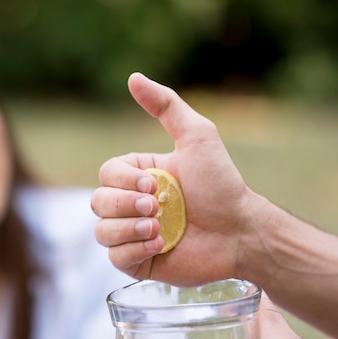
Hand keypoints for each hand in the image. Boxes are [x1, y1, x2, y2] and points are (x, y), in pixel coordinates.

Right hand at [91, 72, 260, 284]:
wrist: (240, 232)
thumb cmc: (221, 185)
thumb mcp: (197, 137)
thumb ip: (166, 106)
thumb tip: (133, 77)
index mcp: (139, 177)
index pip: (106, 174)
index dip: (123, 181)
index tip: (154, 184)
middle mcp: (132, 205)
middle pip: (97, 202)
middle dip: (125, 205)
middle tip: (158, 207)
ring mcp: (133, 234)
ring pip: (101, 232)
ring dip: (127, 229)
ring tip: (159, 229)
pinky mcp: (140, 262)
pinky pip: (115, 257)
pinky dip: (133, 250)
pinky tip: (160, 245)